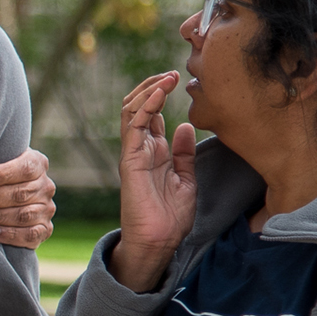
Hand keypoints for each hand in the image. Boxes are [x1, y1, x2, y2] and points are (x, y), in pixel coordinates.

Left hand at [0, 149, 56, 248]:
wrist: (5, 198)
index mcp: (38, 163)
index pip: (26, 168)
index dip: (4, 174)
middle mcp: (46, 186)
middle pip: (21, 193)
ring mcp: (47, 209)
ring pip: (23, 215)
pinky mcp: (45, 229)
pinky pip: (30, 235)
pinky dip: (9, 235)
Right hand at [109, 71, 196, 292]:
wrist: (159, 242)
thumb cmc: (170, 217)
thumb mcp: (186, 179)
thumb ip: (183, 153)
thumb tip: (185, 125)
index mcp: (154, 152)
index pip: (153, 114)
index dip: (163, 94)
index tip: (180, 80)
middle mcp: (141, 148)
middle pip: (139, 106)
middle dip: (154, 86)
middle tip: (173, 73)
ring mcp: (133, 152)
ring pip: (132, 110)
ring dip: (149, 90)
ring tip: (167, 77)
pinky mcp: (130, 158)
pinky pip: (133, 125)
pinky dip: (145, 106)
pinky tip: (159, 93)